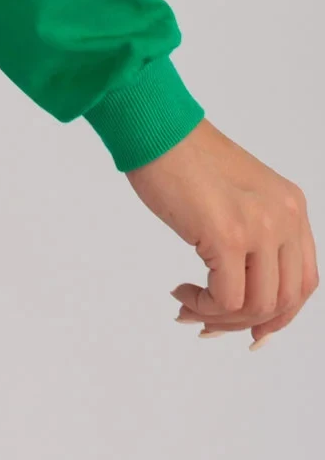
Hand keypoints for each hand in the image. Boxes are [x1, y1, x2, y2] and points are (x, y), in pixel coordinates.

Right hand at [125, 118, 316, 347]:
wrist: (156, 128)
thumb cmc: (182, 156)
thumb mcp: (238, 193)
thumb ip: (253, 230)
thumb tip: (241, 287)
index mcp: (290, 206)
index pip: (303, 280)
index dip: (280, 314)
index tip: (252, 330)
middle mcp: (283, 217)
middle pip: (284, 299)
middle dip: (245, 323)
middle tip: (209, 324)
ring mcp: (259, 226)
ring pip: (257, 305)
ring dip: (220, 317)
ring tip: (189, 305)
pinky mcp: (228, 235)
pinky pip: (226, 298)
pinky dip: (203, 306)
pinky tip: (182, 292)